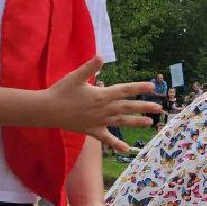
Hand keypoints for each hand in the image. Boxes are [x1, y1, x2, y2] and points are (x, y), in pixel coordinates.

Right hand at [45, 57, 161, 149]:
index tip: (153, 87)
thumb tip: (101, 56)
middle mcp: (103, 109)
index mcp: (101, 95)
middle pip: (128, 107)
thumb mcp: (75, 76)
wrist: (47, 110)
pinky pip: (107, 139)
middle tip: (159, 108)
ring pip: (121, 122)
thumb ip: (90, 67)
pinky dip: (116, 144)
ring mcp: (99, 121)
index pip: (125, 90)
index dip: (139, 88)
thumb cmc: (61, 91)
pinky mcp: (92, 131)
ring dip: (136, 122)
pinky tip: (127, 149)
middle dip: (145, 107)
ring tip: (150, 123)